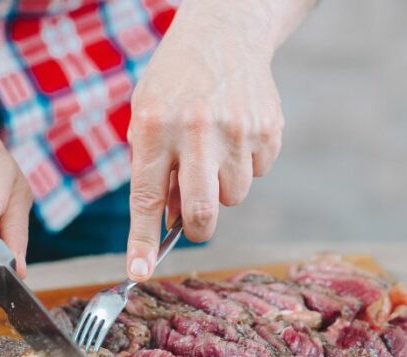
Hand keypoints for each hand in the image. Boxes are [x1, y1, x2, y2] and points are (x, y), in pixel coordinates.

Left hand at [126, 0, 302, 280]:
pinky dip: (244, 166)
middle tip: (192, 221)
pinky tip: (236, 136)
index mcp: (155, 127)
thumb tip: (170, 219)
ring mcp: (237, 131)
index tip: (138, 273)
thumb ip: (154, 170)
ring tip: (215, 151)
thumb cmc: (176, 82)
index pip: (146, 198)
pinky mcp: (268, 132)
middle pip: (200, 212)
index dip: (142, 241)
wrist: (225, 34)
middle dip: (195, 228)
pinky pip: (258, 174)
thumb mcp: (148, 117)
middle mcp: (196, 131)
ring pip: (234, 197)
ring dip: (222, 187)